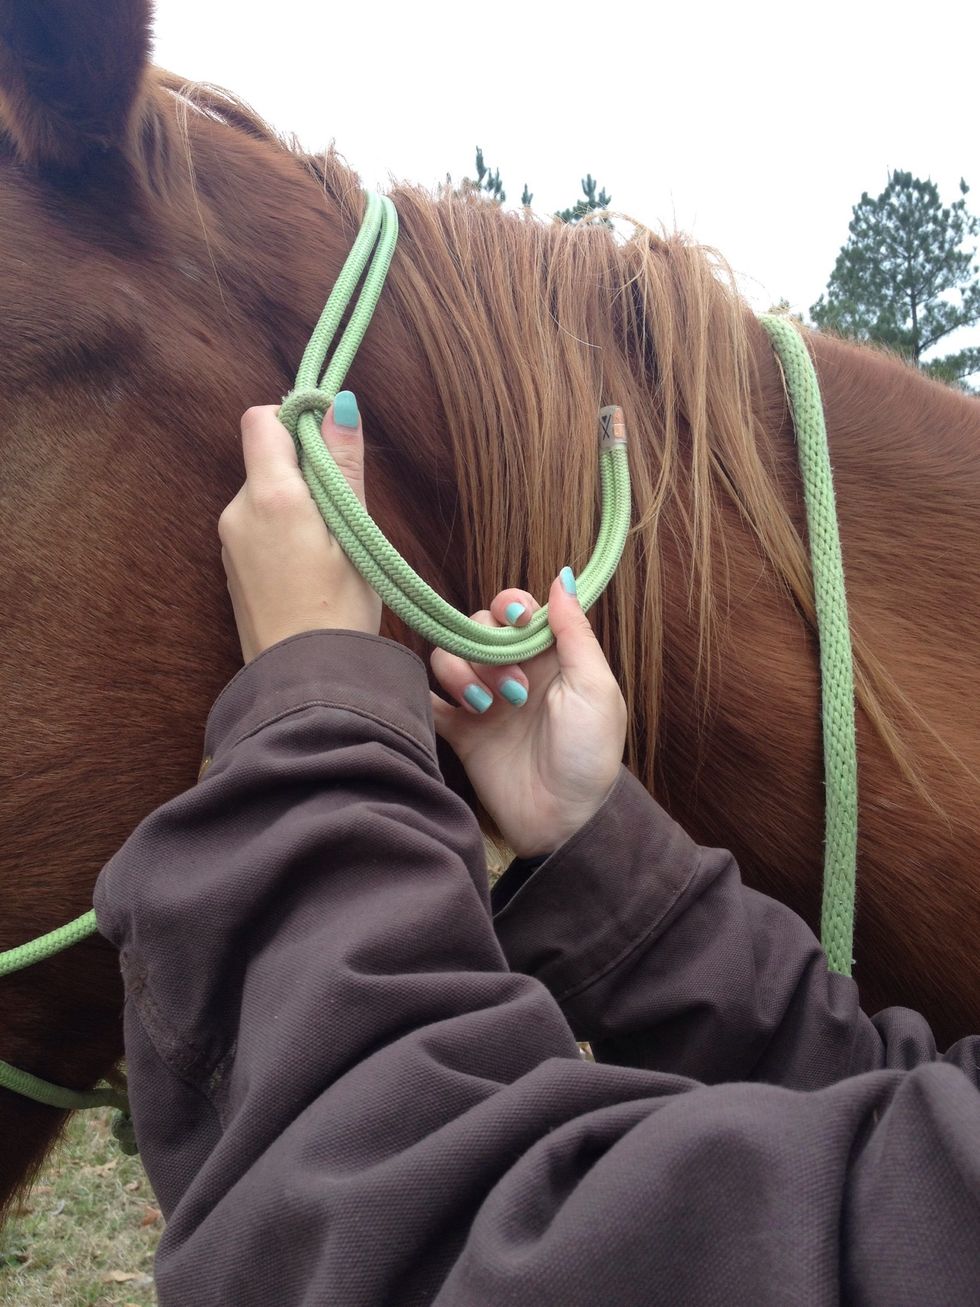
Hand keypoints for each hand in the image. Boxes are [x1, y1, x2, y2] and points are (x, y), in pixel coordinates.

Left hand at [218, 395, 380, 661]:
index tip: (332, 447)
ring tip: (332, 549)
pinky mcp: (234, 568)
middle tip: (345, 512)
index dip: (296, 420)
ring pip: (266, 495)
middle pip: (267, 458)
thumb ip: (344, 465)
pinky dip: (287, 533)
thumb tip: (340, 404)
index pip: (262, 419)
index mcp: (269, 497)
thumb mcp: (354, 534)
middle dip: (305, 470)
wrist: (306, 682)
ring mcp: (231, 542)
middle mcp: (238, 512)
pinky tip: (312, 570)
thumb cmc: (339, 612)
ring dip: (299, 505)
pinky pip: (260, 528)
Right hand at [431, 574, 626, 857]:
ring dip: (460, 673)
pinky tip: (446, 708)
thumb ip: (575, 633)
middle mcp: (512, 671)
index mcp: (549, 656)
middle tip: (514, 689)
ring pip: (447, 658)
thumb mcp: (595, 689)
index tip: (515, 623)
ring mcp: (482, 700)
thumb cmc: (589, 755)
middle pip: (476, 629)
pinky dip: (426, 697)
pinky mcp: (458, 732)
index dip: (509, 608)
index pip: (515, 611)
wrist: (562, 821)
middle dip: (487, 650)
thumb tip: (564, 576)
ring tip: (486, 707)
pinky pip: (428, 701)